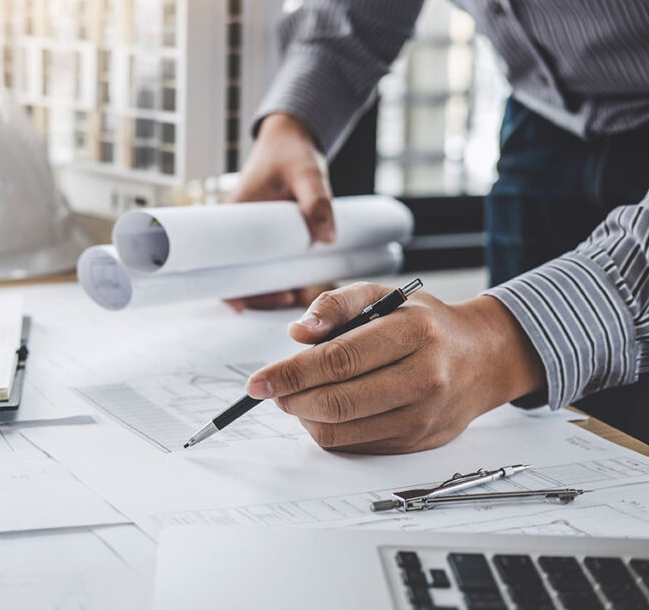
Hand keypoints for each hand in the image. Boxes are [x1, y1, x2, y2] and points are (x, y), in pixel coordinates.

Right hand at [227, 113, 334, 310]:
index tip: (239, 305)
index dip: (226, 285)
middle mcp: (237, 226)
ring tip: (296, 296)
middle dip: (258, 294)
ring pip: (251, 270)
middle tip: (288, 299)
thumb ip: (317, 202)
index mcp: (235, 212)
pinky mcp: (266, 233)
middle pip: (236, 272)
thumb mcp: (307, 173)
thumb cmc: (290, 151)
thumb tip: (326, 238)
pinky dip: (276, 276)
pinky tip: (296, 285)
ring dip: (269, 288)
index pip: (218, 259)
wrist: (291, 137)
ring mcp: (251, 231)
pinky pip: (264, 261)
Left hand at [245, 282, 545, 453]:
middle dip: (291, 399)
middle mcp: (424, 377)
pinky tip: (325, 410)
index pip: (339, 360)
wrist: (483, 358)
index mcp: (414, 333)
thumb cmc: (425, 323)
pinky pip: (356, 445)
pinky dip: (329, 430)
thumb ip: (336, 305)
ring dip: (305, 417)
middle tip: (271, 390)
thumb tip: (297, 334)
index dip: (291, 373)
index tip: (258, 381)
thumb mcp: (384, 295)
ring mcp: (423, 416)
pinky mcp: (417, 441)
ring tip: (298, 397)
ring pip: (342, 430)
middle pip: (338, 402)